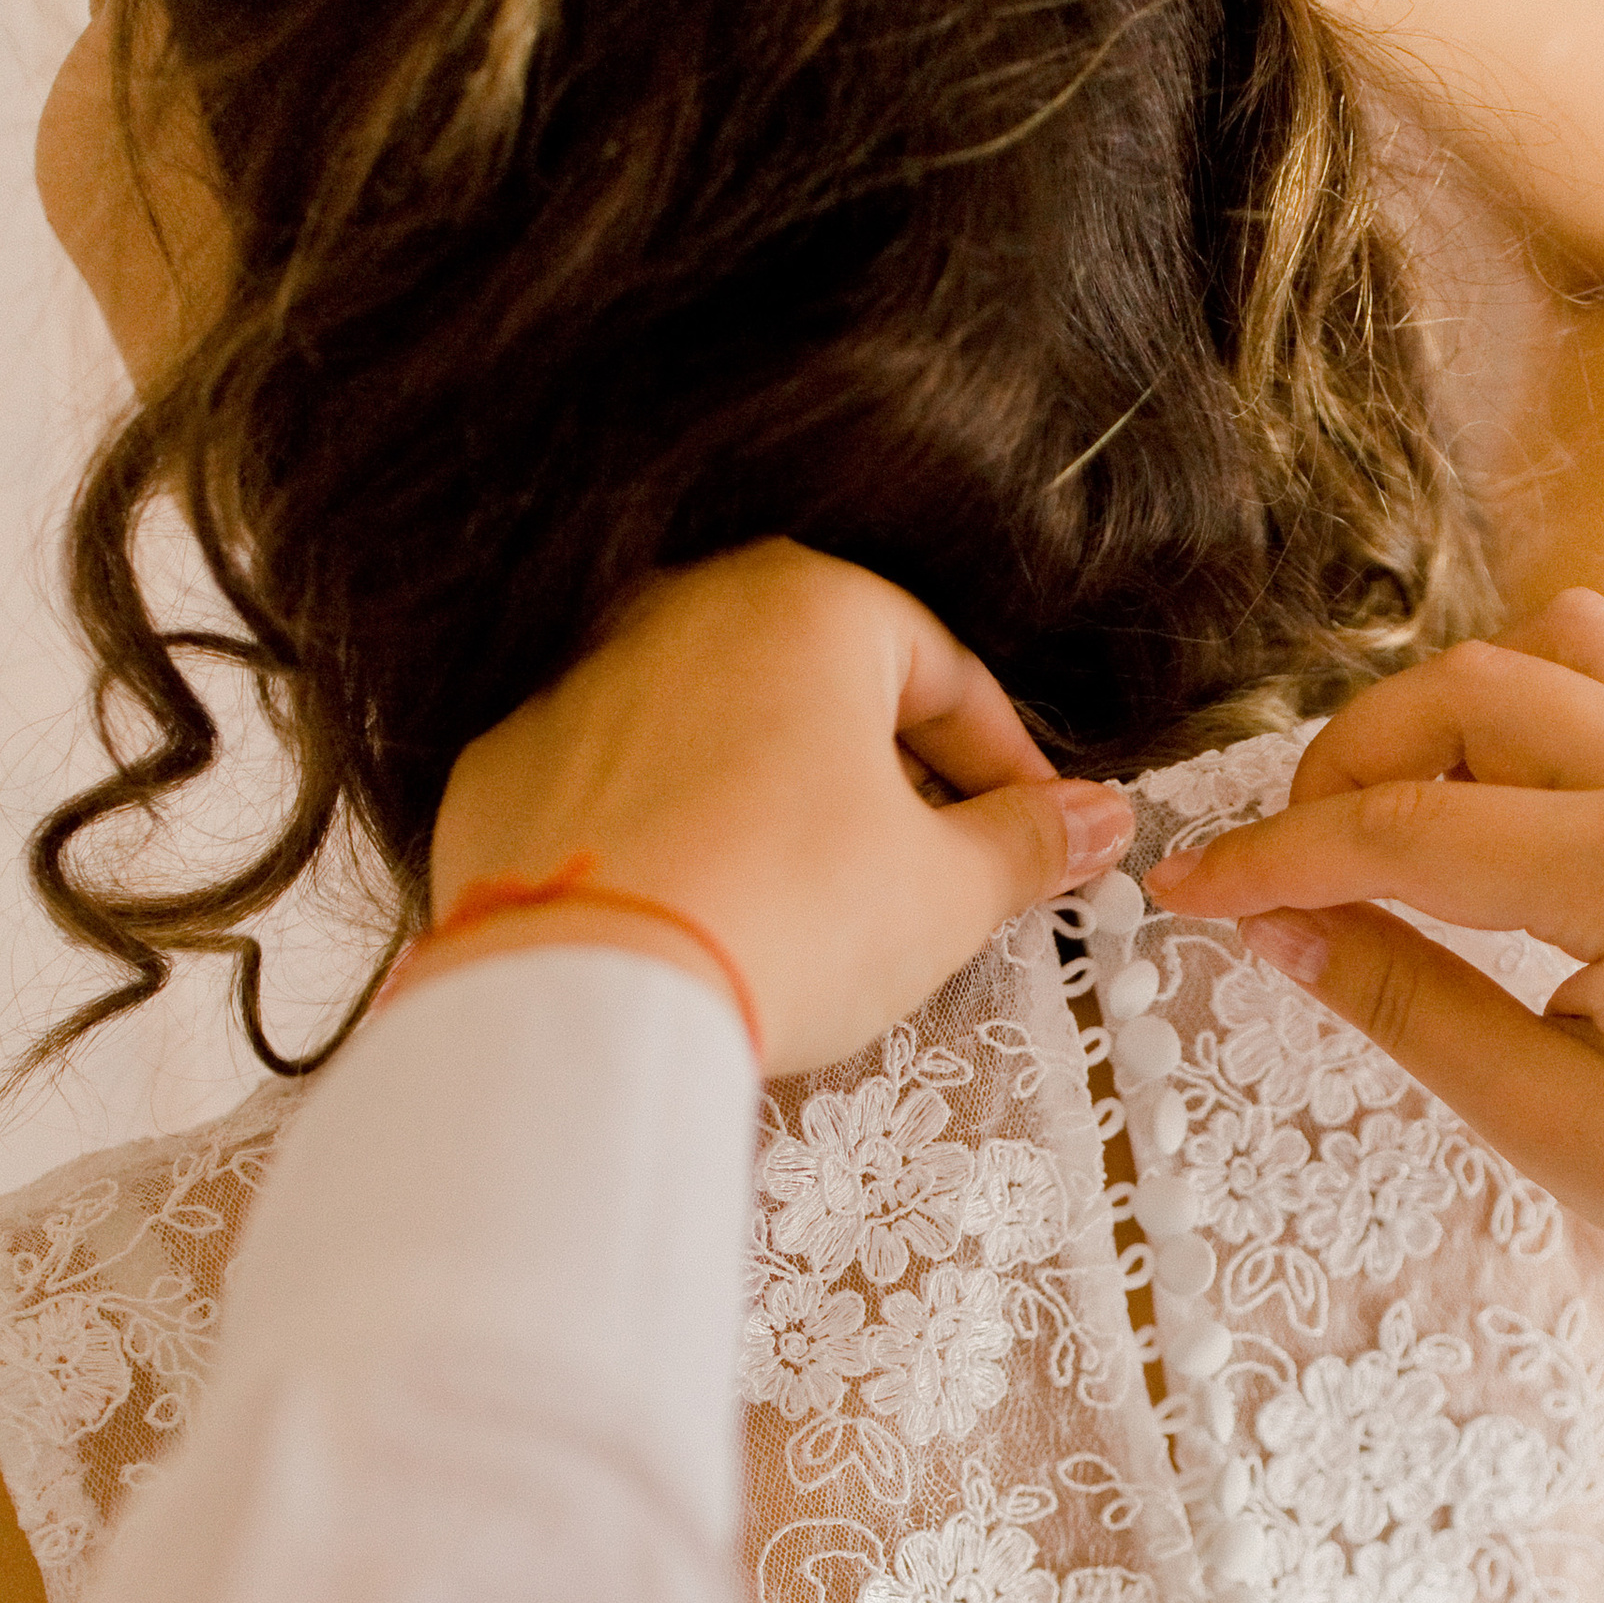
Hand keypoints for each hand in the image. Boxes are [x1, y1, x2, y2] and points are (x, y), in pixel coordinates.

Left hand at [424, 543, 1131, 1075]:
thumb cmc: (786, 918)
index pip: (947, 675)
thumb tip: (1097, 822)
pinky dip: (674, 835)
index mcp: (810, 604)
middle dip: (891, 781)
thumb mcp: (946, 892)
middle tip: (933, 880)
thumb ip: (1029, 844)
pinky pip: (623, 788)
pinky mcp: (506, 765)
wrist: (587, 998)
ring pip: (720, 734)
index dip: (1009, 766)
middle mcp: (683, 609)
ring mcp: (581, 681)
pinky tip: (704, 916)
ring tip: (815, 912)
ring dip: (780, 804)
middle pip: (828, 691)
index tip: (1035, 837)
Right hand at [1144, 589, 1603, 1364]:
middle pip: (1451, 695)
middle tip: (1286, 873)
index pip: (1402, 829)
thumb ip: (1401, 1004)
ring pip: (1527, 648)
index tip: (1184, 889)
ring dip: (1429, 716)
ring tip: (1386, 826)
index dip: (1272, 859)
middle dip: (1339, 773)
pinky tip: (1488, 790)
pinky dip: (1523, 696)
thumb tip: (1271, 927)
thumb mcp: (1544, 1120)